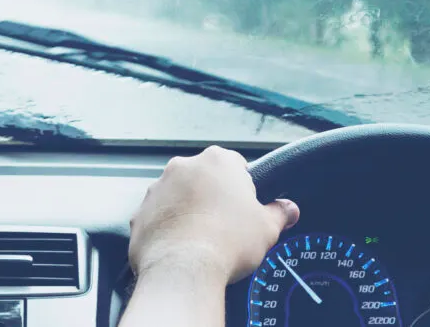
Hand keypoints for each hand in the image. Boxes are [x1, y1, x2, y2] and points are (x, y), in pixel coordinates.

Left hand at [128, 145, 299, 284]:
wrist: (182, 268)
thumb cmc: (229, 242)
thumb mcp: (267, 228)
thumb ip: (279, 213)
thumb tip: (289, 208)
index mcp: (217, 161)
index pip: (236, 165)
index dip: (243, 188)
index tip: (244, 208)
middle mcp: (183, 166)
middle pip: (204, 178)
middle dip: (213, 196)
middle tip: (225, 225)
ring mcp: (157, 187)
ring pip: (178, 196)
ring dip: (188, 210)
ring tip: (201, 238)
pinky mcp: (140, 211)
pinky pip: (159, 216)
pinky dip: (168, 227)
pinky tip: (180, 246)